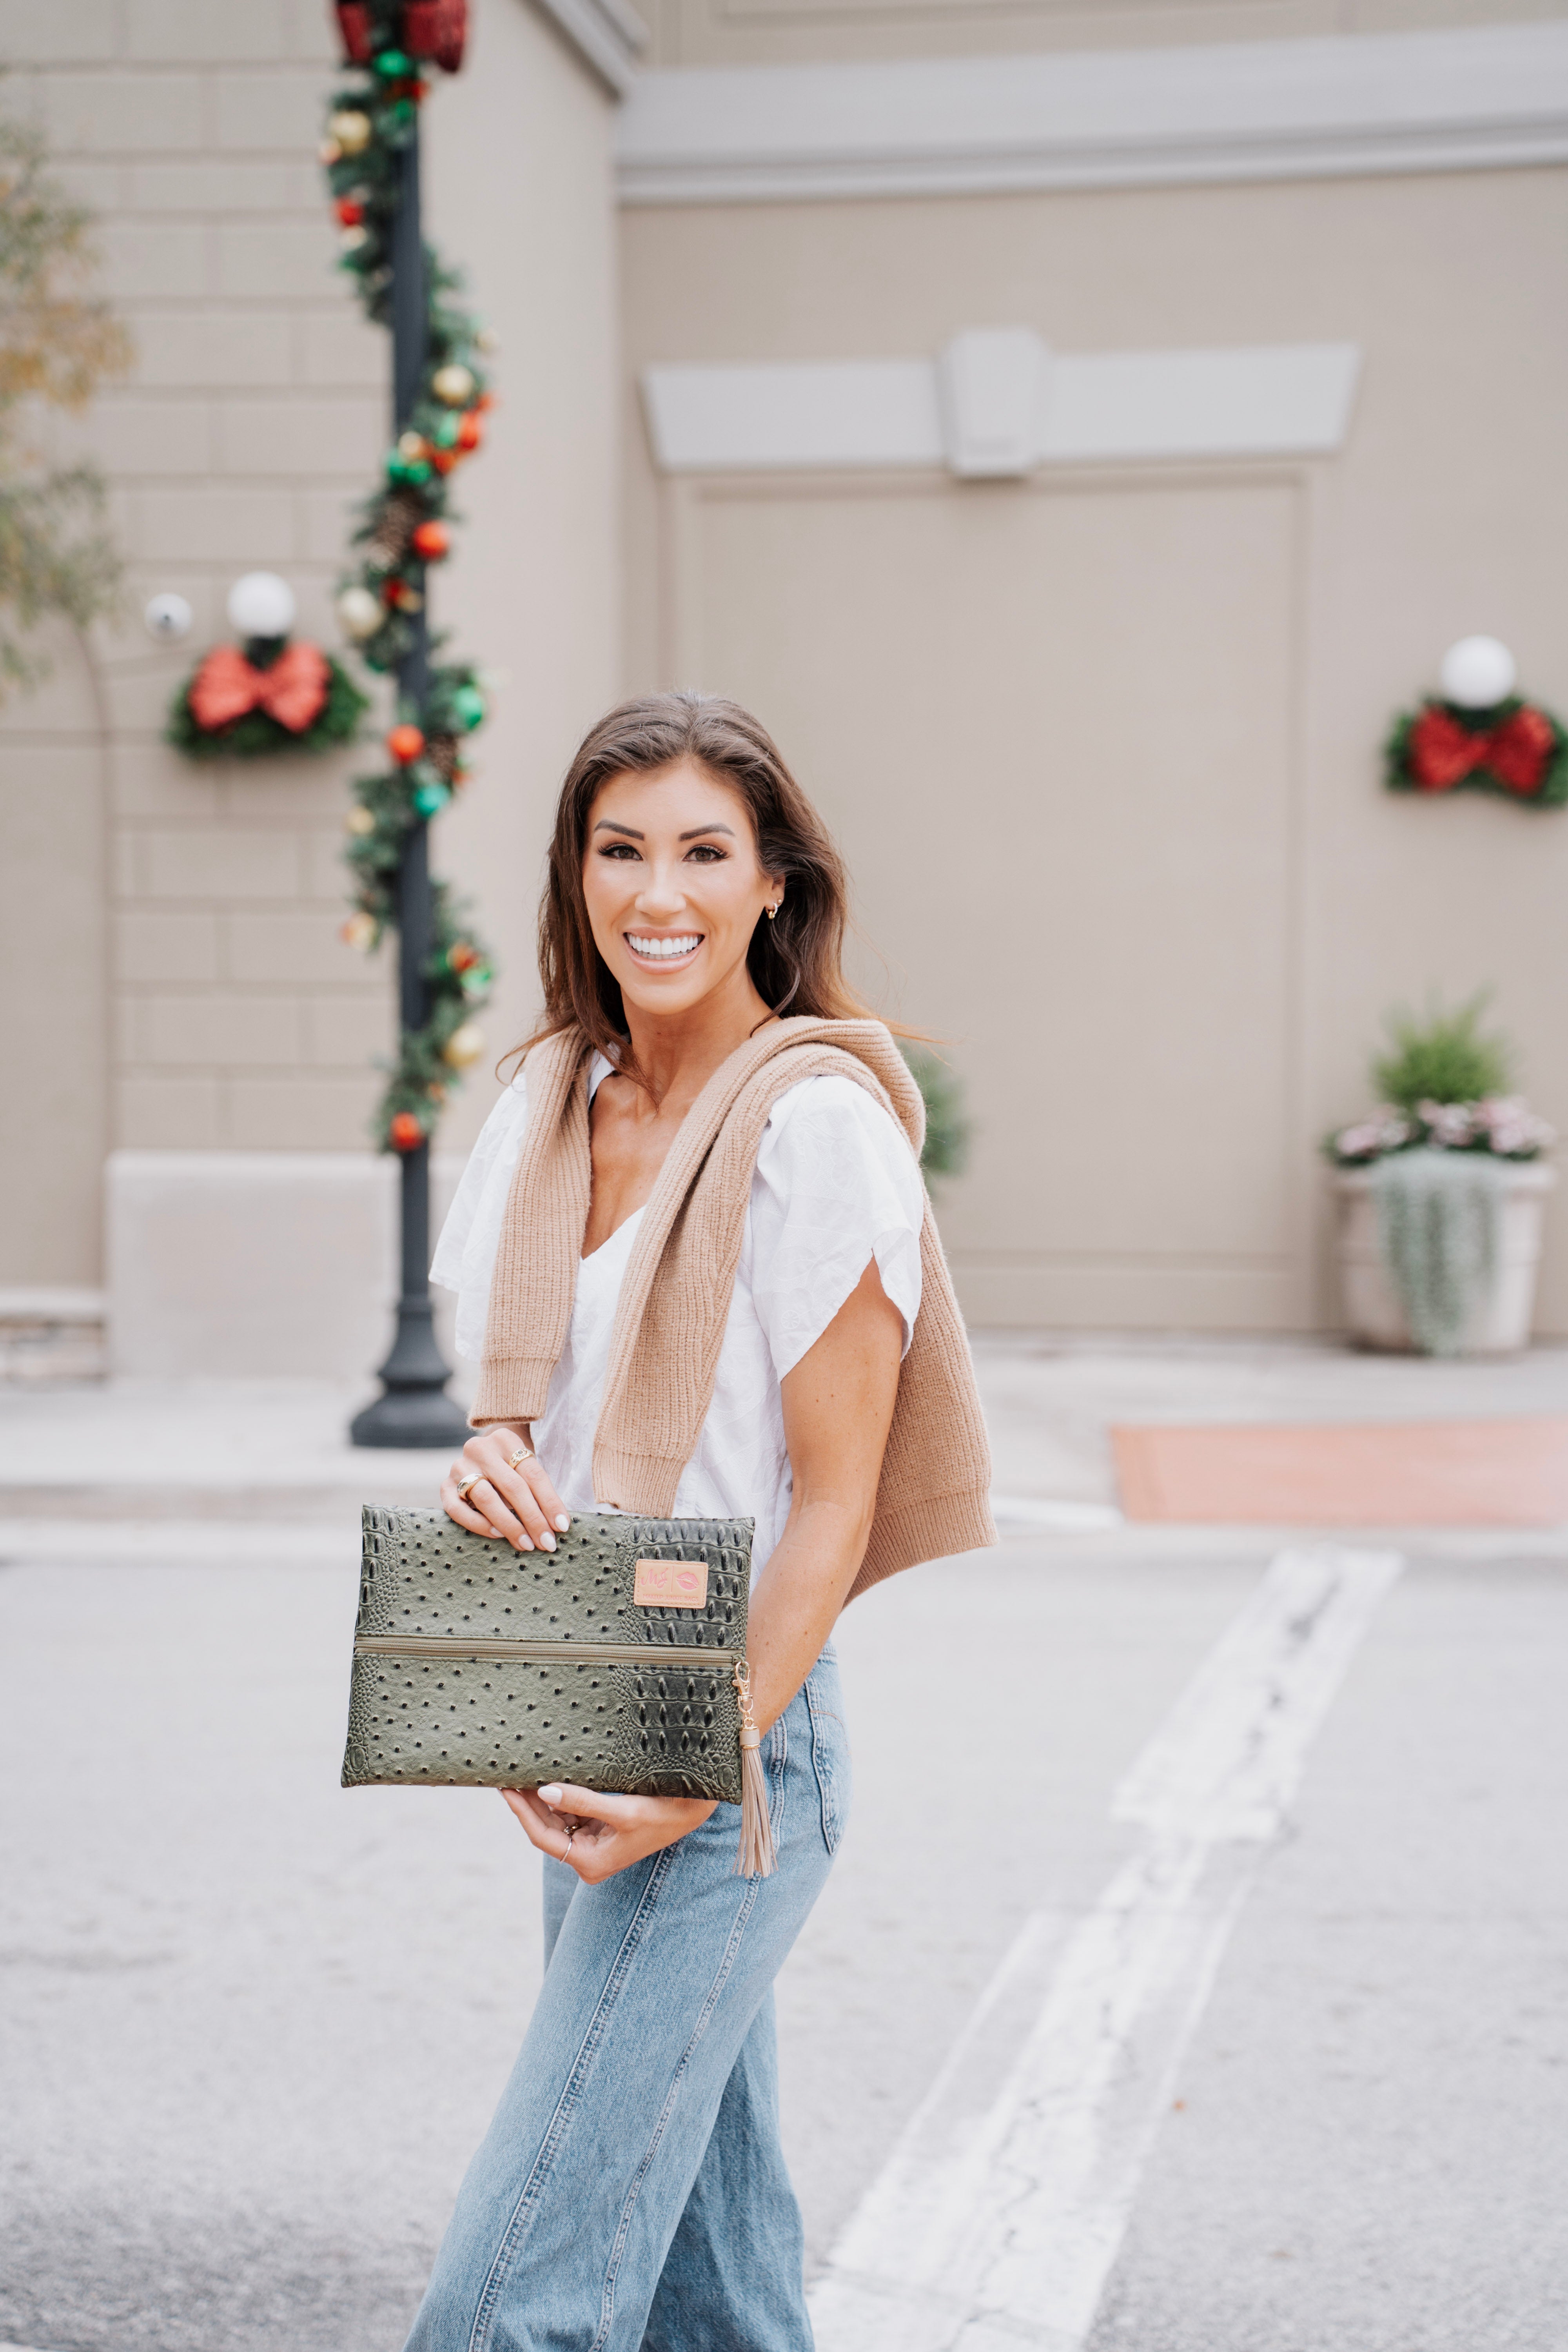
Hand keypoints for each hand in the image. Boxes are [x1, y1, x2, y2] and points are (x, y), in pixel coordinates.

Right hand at [441, 1425, 570, 1550]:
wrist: (478, 1455)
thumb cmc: (510, 1466)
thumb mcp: (525, 1466)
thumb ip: (537, 1488)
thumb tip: (556, 1525)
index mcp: (506, 1440)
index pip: (533, 1474)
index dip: (550, 1502)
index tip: (562, 1526)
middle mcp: (480, 1449)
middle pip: (512, 1487)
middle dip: (533, 1519)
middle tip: (546, 1543)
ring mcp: (459, 1467)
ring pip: (486, 1499)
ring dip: (510, 1525)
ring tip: (526, 1544)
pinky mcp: (444, 1486)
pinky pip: (458, 1510)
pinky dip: (479, 1524)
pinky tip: (497, 1535)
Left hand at [500, 1782, 716, 1883]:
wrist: (692, 1810)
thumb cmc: (662, 1814)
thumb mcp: (623, 1810)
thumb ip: (583, 1801)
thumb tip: (545, 1791)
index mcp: (590, 1863)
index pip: (544, 1837)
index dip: (523, 1812)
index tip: (505, 1789)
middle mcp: (588, 1857)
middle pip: (547, 1829)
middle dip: (528, 1803)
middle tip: (507, 1775)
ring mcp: (594, 1843)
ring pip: (557, 1820)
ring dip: (541, 1798)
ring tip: (521, 1773)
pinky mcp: (600, 1828)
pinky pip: (571, 1812)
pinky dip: (559, 1796)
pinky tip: (547, 1777)